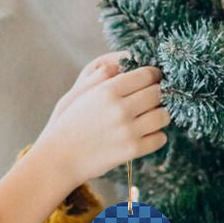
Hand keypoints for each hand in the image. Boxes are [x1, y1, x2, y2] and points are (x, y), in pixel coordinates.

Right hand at [0, 53, 168, 222]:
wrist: (60, 158)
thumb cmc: (71, 123)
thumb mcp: (82, 94)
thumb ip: (104, 77)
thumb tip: (127, 65)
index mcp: (108, 91)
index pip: (146, 75)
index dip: (155, 75)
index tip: (156, 79)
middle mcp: (120, 109)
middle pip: (158, 94)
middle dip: (159, 95)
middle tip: (155, 99)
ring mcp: (127, 131)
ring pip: (163, 116)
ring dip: (162, 115)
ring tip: (153, 117)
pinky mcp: (132, 150)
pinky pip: (160, 138)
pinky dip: (158, 136)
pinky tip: (149, 135)